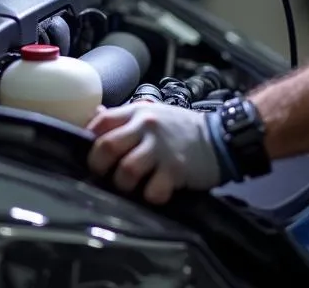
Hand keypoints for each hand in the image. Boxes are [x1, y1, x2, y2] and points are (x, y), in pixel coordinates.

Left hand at [87, 102, 223, 203]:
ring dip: (124, 185)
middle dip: (100, 166)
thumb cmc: (179, 129)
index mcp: (138, 111)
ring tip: (134, 185)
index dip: (89, 140)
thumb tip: (94, 118)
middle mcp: (147, 126)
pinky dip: (151, 196)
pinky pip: (152, 192)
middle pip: (107, 147)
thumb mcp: (152, 114)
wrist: (218, 137)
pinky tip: (157, 190)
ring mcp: (161, 148)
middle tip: (107, 174)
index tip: (93, 154)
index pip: (101, 121)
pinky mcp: (175, 170)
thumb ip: (124, 118)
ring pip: (126, 172)